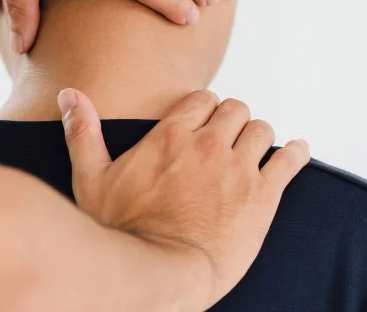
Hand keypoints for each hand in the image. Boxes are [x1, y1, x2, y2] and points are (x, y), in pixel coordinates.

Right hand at [58, 88, 310, 307]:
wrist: (160, 272)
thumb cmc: (122, 230)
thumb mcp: (92, 179)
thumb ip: (83, 132)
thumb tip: (69, 94)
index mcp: (171, 134)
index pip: (203, 99)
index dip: (206, 110)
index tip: (205, 123)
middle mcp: (209, 144)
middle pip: (236, 109)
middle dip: (233, 121)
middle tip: (229, 140)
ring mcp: (239, 168)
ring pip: (262, 130)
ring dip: (259, 137)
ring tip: (255, 151)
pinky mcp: (263, 196)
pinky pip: (290, 161)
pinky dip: (296, 154)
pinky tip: (297, 152)